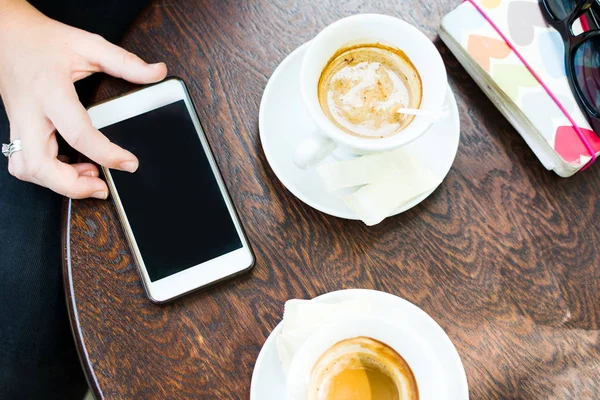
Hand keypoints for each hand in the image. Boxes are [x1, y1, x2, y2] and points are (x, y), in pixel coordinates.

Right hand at [0, 0, 166, 198]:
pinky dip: (47, 175)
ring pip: (26, 169)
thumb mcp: (88, 45)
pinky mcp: (17, 130)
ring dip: (57, 183)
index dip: (107, 154)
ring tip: (89, 176)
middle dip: (71, 185)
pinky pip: (24, 163)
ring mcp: (19, 124)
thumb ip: (125, 62)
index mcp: (50, 92)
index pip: (78, 132)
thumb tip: (157, 72)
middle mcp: (30, 114)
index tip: (130, 163)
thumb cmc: (42, 40)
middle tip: (102, 187)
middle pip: (38, 165)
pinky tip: (71, 167)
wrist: (6, 34)